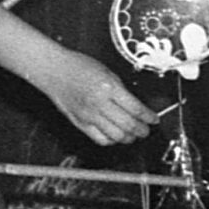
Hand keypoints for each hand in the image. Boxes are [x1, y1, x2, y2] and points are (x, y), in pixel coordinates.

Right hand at [37, 53, 154, 146]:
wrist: (54, 70)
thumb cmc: (79, 66)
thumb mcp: (107, 72)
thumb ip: (122, 91)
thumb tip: (136, 107)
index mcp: (109, 88)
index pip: (136, 109)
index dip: (149, 117)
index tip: (154, 119)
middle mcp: (99, 103)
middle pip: (128, 125)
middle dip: (142, 130)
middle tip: (146, 130)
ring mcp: (89, 115)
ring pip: (116, 136)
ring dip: (129, 138)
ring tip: (133, 135)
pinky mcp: (80, 123)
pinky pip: (100, 139)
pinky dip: (112, 141)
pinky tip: (115, 136)